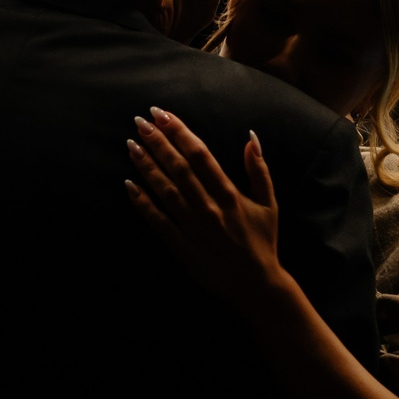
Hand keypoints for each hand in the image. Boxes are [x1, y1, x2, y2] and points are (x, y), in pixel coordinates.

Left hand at [125, 108, 289, 311]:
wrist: (256, 285)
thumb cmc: (263, 241)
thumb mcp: (269, 203)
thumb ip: (259, 169)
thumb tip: (251, 137)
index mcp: (229, 194)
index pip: (199, 155)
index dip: (179, 132)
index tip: (163, 114)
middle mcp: (208, 207)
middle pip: (178, 168)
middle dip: (157, 142)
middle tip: (139, 121)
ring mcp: (192, 226)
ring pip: (165, 190)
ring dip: (146, 166)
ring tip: (131, 145)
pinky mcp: (181, 246)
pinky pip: (157, 220)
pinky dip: (142, 202)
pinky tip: (129, 184)